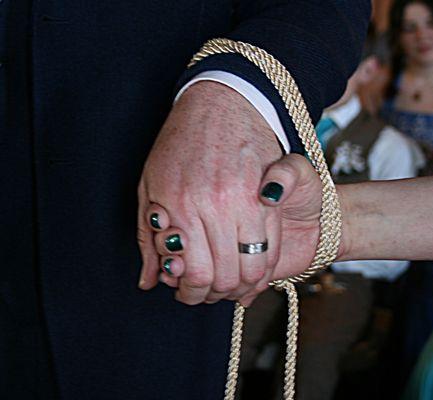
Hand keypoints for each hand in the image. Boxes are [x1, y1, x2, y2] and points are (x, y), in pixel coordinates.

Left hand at [137, 81, 282, 304]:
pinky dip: (263, 267)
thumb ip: (149, 238)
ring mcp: (245, 201)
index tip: (188, 293)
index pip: (193, 273)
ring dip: (242, 285)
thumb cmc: (179, 145)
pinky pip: (271, 246)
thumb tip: (149, 282)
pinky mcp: (268, 196)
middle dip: (215, 295)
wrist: (221, 104)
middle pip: (224, 277)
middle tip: (208, 293)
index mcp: (179, 207)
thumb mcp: (150, 187)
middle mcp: (214, 207)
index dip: (192, 293)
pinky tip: (251, 268)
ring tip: (231, 284)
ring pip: (252, 267)